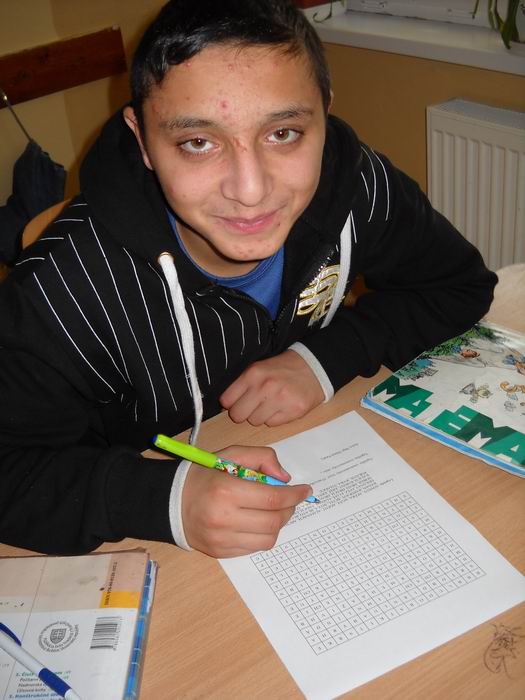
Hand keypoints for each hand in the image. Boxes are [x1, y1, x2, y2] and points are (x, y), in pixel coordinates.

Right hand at [181, 444, 312, 556]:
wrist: (170, 502)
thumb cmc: (204, 476)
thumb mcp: (230, 455)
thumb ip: (261, 458)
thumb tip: (285, 478)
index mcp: (227, 490)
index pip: (273, 498)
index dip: (294, 495)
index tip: (305, 490)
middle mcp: (224, 518)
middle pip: (274, 521)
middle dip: (289, 510)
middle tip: (290, 500)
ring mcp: (221, 539)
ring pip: (268, 539)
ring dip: (278, 524)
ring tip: (273, 511)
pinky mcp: (220, 553)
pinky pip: (254, 549)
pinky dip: (262, 535)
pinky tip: (256, 522)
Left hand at [219, 350, 324, 425]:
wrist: (314, 367)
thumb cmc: (282, 369)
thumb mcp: (259, 368)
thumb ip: (242, 384)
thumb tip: (227, 404)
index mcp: (253, 374)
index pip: (227, 400)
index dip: (231, 403)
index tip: (238, 401)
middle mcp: (265, 387)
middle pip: (238, 415)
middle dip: (243, 413)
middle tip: (253, 406)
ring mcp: (280, 400)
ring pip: (255, 422)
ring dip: (260, 416)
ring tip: (270, 404)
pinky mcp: (294, 411)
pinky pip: (272, 424)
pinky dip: (274, 418)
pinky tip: (281, 407)